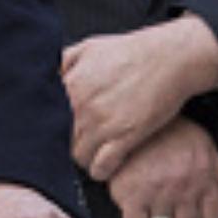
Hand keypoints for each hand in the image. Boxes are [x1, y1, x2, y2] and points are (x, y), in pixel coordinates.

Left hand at [64, 17, 217, 180]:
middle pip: (60, 138)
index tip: (57, 132)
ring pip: (79, 155)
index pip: (47, 117)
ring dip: (84, 160)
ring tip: (90, 158)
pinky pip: (103, 164)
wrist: (170, 57)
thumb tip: (50, 77)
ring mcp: (103, 121)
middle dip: (66, 145)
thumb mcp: (89, 47)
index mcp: (71, 84)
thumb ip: (64, 62)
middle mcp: (82, 105)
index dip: (51, 127)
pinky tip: (105, 168)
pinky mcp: (126, 135)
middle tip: (76, 147)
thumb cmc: (132, 51)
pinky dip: (101, 170)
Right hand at [109, 116, 217, 217]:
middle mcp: (182, 189)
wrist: (135, 115)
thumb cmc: (170, 129)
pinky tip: (135, 217)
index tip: (190, 214)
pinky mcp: (128, 195)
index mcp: (203, 179)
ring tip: (150, 213)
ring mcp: (155, 193)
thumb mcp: (207, 150)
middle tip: (169, 214)